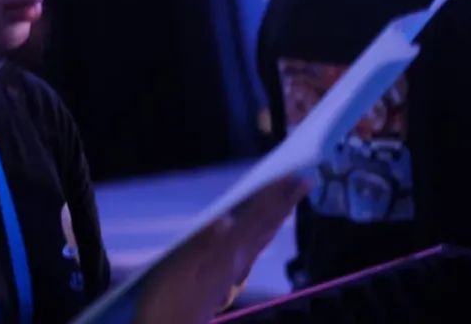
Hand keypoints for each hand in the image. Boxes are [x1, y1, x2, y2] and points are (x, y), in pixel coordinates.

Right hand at [132, 176, 308, 323]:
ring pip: (263, 238)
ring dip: (277, 216)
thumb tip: (224, 221)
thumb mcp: (176, 267)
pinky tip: (260, 235)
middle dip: (284, 202)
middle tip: (305, 180)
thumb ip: (201, 243)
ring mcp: (233, 272)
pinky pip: (254, 249)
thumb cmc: (166, 299)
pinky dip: (263, 233)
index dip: (273, 193)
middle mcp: (237, 261)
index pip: (257, 216)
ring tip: (289, 201)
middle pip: (267, 225)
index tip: (292, 172)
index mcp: (227, 252)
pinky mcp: (226, 280)